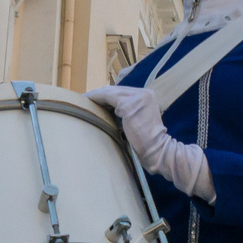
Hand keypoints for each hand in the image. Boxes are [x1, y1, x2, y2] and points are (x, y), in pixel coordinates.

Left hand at [89, 83, 211, 198]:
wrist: (158, 151)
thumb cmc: (148, 144)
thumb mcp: (140, 121)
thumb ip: (129, 112)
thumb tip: (110, 110)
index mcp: (148, 96)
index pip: (123, 92)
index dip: (108, 95)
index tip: (95, 99)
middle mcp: (145, 93)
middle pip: (117, 90)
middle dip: (100, 94)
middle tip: (86, 98)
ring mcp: (138, 98)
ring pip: (111, 92)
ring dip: (96, 96)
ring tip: (84, 99)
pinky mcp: (129, 105)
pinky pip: (108, 98)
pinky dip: (97, 99)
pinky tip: (87, 101)